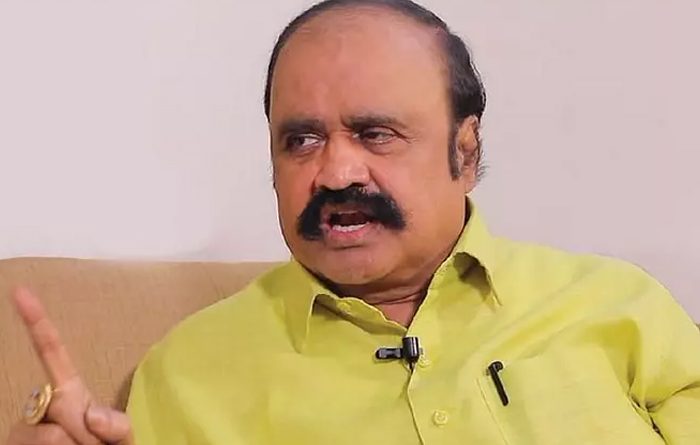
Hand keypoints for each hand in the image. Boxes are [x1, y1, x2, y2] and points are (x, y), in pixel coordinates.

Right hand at [6, 288, 133, 444]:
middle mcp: (38, 407)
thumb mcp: (122, 438)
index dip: (37, 322)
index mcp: (68, 394)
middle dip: (86, 434)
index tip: (21, 291)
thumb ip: (117, 426)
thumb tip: (89, 415)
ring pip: (53, 436)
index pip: (52, 353)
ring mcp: (22, 430)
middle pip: (62, 406)